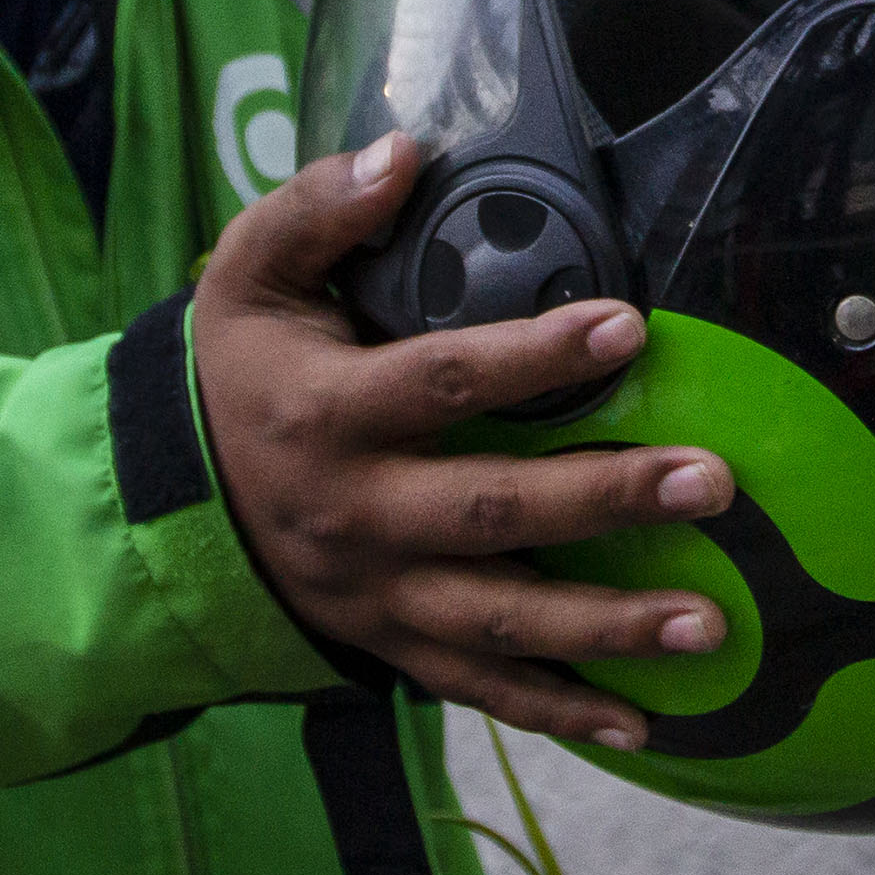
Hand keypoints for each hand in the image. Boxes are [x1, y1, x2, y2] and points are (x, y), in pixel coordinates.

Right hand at [191, 133, 731, 747]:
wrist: (163, 504)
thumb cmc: (237, 371)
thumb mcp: (245, 276)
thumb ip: (316, 211)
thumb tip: (401, 154)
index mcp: (325, 412)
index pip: (442, 383)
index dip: (534, 357)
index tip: (627, 328)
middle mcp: (355, 513)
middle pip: (492, 512)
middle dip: (608, 501)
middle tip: (711, 482)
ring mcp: (375, 593)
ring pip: (499, 621)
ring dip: (608, 627)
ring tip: (711, 621)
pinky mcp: (389, 643)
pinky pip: (479, 689)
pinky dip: (559, 711)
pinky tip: (643, 720)